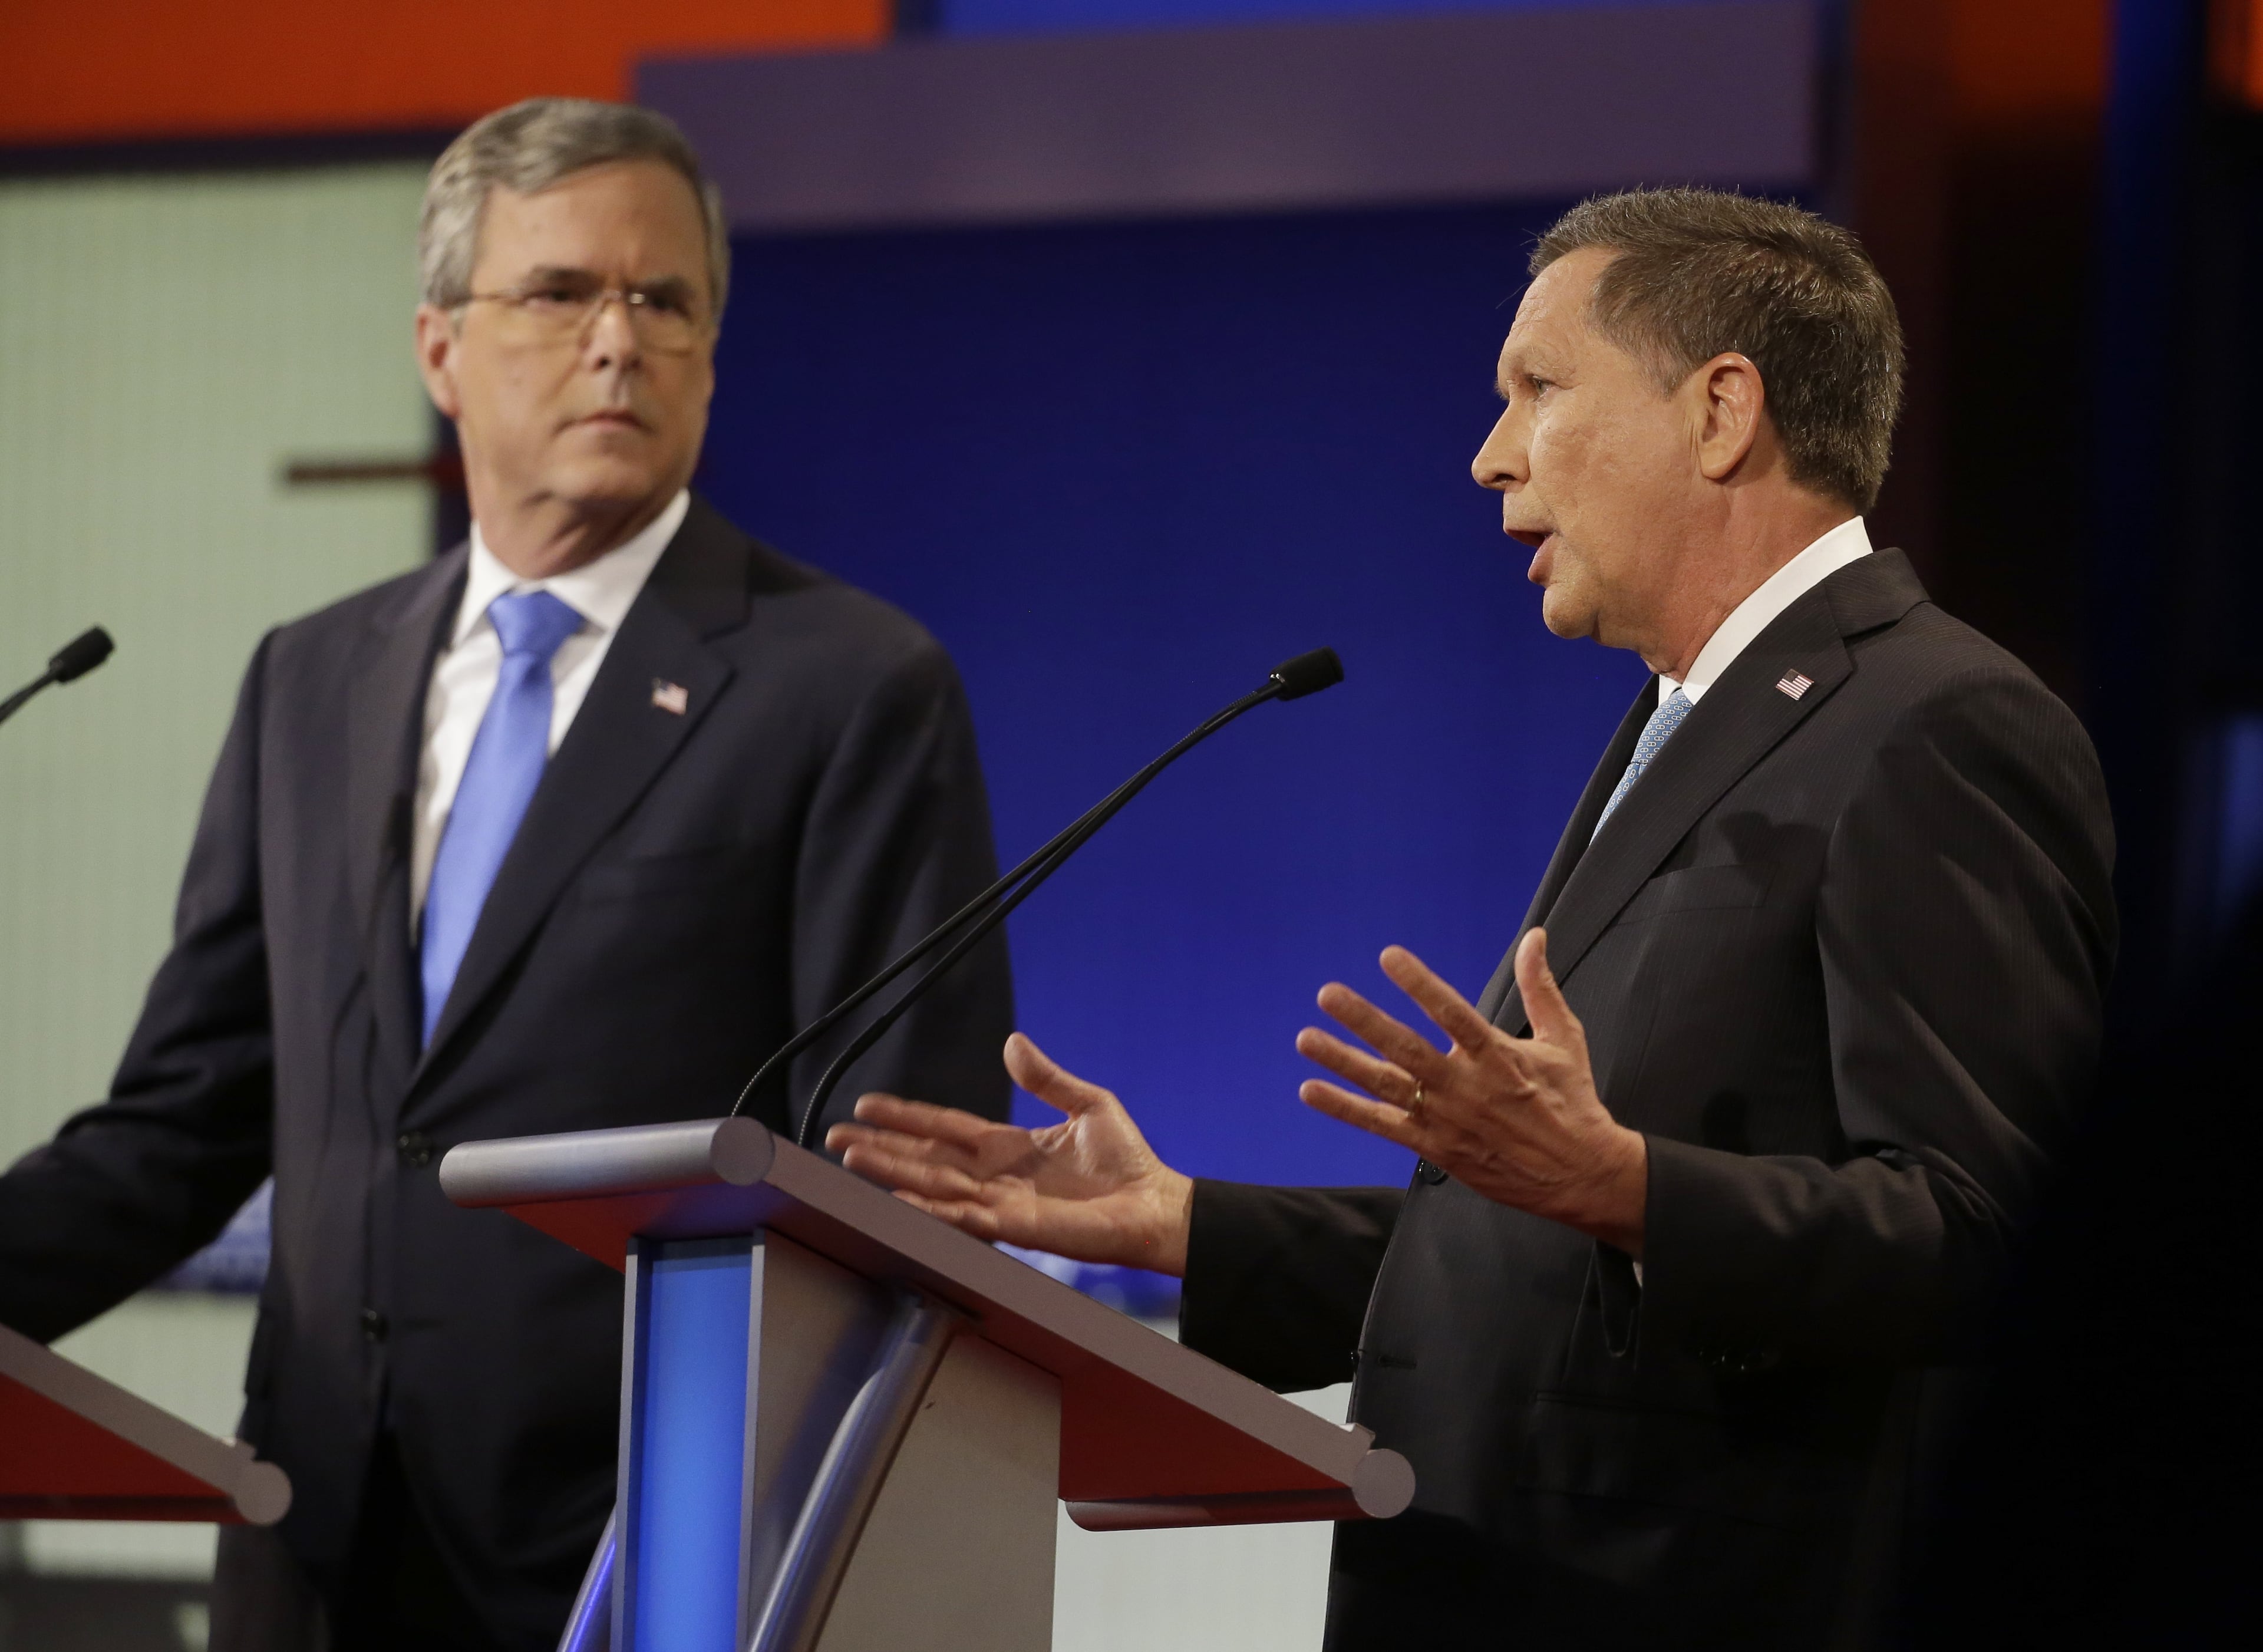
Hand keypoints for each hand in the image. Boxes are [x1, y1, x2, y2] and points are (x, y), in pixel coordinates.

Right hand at [826, 1031, 1195, 1274]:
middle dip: (881, 1147)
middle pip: (925, 1157)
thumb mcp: (1087, 1104)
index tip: (867, 1105)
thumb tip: (1013, 1042)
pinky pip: (962, 1215)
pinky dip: (929, 1207)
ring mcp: (999, 1202)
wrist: (1154, 1202)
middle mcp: (994, 1175)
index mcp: (1007, 1146)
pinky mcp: (1014, 1226)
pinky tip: (898, 1197)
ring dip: (891, 1172)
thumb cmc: (1127, 1160)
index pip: (944, 1127)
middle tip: (834, 1137)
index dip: (906, 1117)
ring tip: (851, 1158)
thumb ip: (1047, 1078)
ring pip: (932, 1185)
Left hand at [1295, 930, 1647, 1253]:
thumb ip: (1541, 986)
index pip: (1453, 1013)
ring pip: (1387, 1086)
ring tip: (1306, 1038)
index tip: (1388, 957)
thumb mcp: (1564, 1039)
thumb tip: (1534, 936)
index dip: (1421, 984)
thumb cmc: (1572, 1102)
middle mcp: (1467, 1086)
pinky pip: (1383, 1126)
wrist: (1581, 1174)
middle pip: (1407, 1049)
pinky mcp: (1437, 1148)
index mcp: (1498, 1056)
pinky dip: (1346, 1109)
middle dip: (1364, 1021)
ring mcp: (1448, 1120)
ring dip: (1343, 1062)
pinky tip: (1312, 1090)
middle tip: (1328, 994)